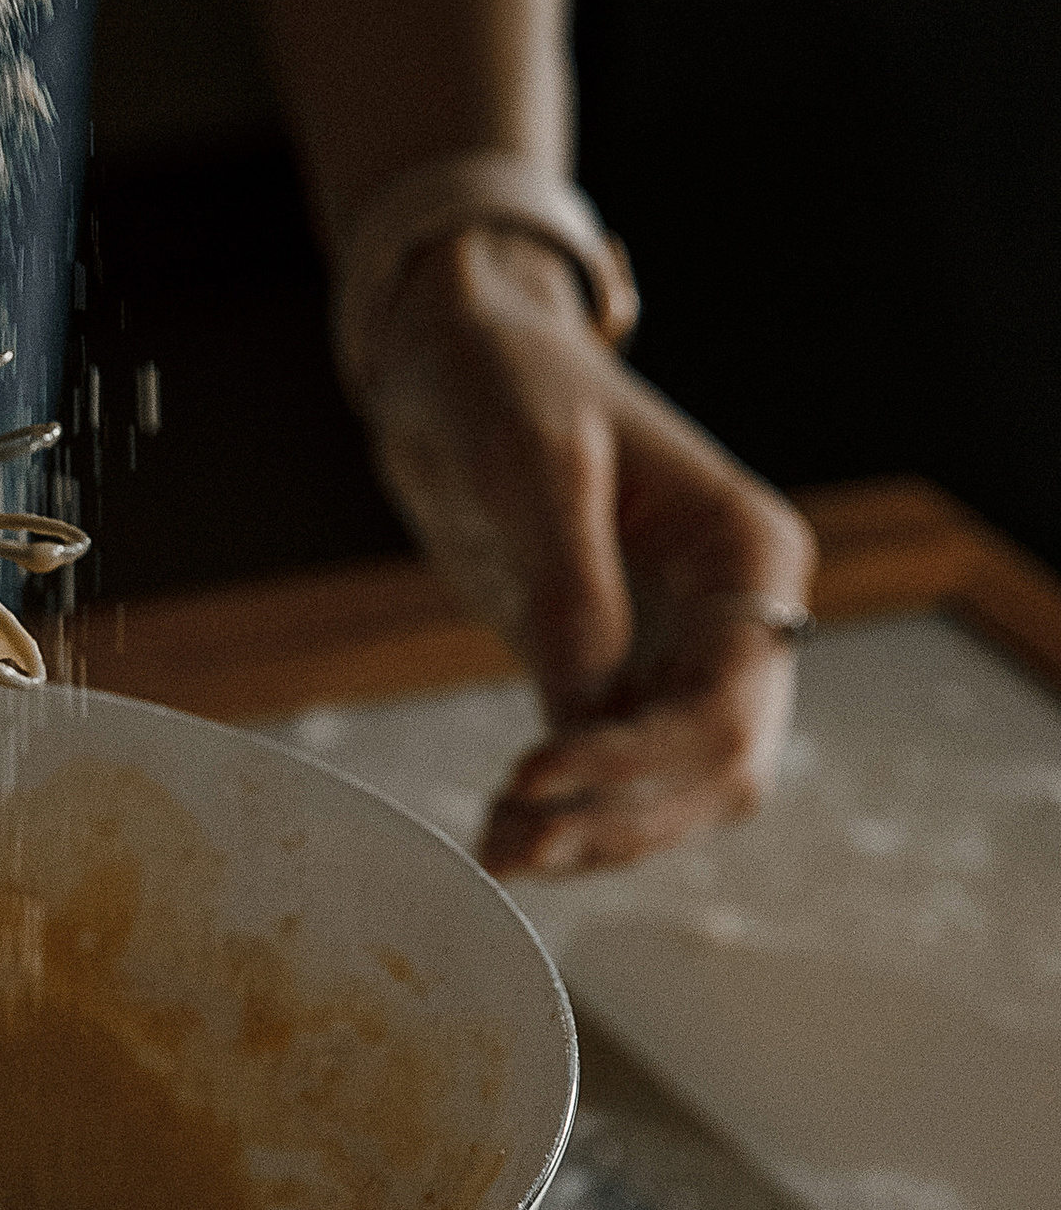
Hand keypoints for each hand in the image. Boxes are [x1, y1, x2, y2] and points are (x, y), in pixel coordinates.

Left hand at [362, 229, 814, 875]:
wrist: (459, 357)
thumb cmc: (507, 379)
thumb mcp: (534, 464)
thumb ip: (568, 586)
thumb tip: (586, 712)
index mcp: (749, 552)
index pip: (728, 698)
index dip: (640, 758)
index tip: (533, 772)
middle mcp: (740, 613)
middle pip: (720, 765)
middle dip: (624, 816)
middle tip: (514, 843)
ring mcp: (689, 649)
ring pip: (678, 786)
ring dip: (599, 833)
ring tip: (498, 852)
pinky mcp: (627, 672)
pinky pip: (624, 769)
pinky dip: (575, 809)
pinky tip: (505, 831)